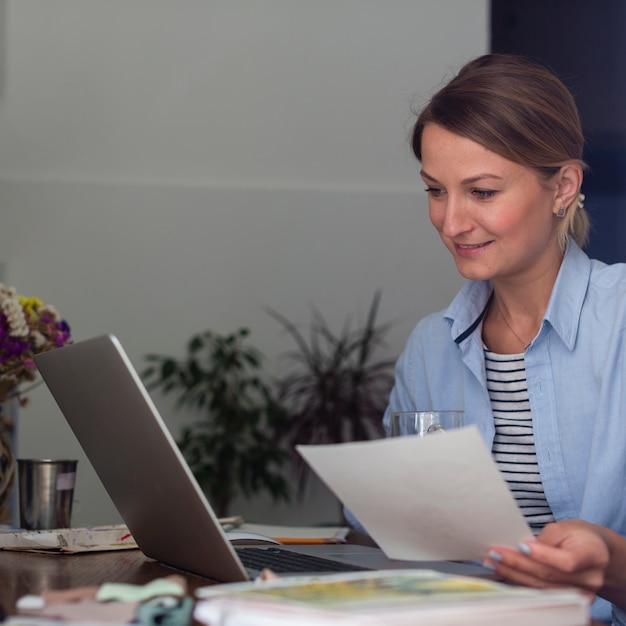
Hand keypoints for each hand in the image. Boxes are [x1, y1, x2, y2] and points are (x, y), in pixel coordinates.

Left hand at [483, 520, 609, 599]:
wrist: (594, 551)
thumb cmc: (578, 535)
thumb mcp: (564, 527)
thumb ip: (546, 539)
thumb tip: (521, 548)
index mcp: (594, 555)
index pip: (567, 561)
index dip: (543, 555)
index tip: (519, 545)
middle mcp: (590, 579)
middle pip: (549, 575)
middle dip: (518, 564)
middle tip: (495, 553)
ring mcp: (582, 594)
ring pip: (542, 586)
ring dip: (513, 574)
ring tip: (492, 562)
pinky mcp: (569, 600)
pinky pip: (541, 591)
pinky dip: (521, 581)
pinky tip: (504, 572)